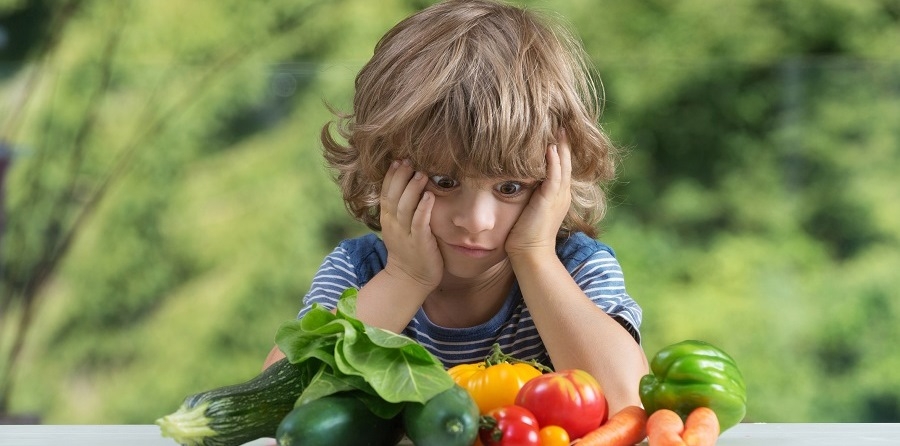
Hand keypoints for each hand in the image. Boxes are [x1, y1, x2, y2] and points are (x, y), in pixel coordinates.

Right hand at [379, 159, 443, 290]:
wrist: (409, 280)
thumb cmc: (409, 251)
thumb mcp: (399, 228)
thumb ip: (402, 209)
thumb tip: (411, 186)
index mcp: (388, 219)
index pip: (386, 193)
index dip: (391, 176)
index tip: (397, 160)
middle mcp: (394, 225)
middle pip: (393, 196)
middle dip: (400, 177)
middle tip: (408, 160)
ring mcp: (406, 234)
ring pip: (405, 207)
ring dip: (412, 189)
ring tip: (421, 173)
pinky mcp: (419, 243)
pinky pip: (419, 223)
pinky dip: (423, 208)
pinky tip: (429, 196)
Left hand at [505, 128, 572, 258]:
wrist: (529, 254)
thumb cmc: (523, 234)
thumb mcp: (528, 207)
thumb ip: (527, 192)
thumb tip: (514, 178)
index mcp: (557, 194)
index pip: (560, 164)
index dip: (558, 147)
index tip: (553, 129)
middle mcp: (562, 193)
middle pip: (565, 159)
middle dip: (562, 140)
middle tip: (560, 120)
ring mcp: (558, 196)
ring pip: (563, 164)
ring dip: (560, 145)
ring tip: (557, 126)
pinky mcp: (550, 200)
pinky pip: (555, 175)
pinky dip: (554, 160)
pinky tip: (550, 146)